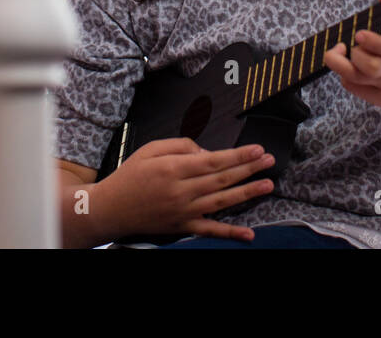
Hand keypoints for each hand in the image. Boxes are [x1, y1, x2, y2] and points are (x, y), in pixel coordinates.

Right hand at [96, 138, 275, 242]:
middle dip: (249, 168)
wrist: (111, 208)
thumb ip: (180, 145)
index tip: (257, 149)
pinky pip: (210, 231)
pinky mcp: (182, 227)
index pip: (214, 161)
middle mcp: (181, 191)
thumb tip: (206, 151)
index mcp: (174, 168)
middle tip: (269, 160)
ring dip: (247, 193)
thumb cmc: (130, 175)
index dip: (238, 155)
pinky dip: (230, 234)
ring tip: (268, 185)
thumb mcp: (151, 149)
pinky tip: (249, 234)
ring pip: (222, 202)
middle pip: (222, 179)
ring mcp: (183, 212)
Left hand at [322, 0, 380, 111]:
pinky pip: (352, 87)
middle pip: (373, 67)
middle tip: (351, 44)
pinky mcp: (377, 98)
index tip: (360, 33)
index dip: (375, 42)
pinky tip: (348, 65)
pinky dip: (345, 75)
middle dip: (356, 54)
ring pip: (357, 78)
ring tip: (340, 51)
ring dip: (342, 63)